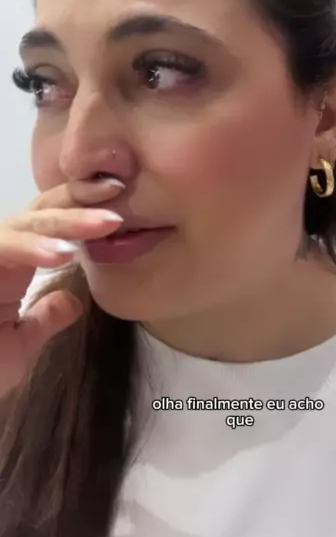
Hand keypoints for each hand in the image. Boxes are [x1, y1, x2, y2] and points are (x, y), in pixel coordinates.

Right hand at [0, 178, 123, 398]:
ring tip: (105, 224)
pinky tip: (62, 254)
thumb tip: (72, 302)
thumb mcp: (20, 343)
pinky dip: (29, 248)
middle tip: (120, 193)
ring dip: (66, 222)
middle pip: (39, 212)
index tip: (122, 203)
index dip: (82, 207)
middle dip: (80, 201)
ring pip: (22, 224)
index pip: (48, 222)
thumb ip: (44, 317)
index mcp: (11, 264)